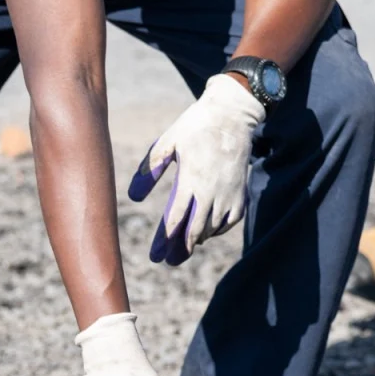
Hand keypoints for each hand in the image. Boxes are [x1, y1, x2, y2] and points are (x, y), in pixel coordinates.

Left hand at [130, 74, 263, 265]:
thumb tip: (133, 197)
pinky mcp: (241, 189)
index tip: (157, 255)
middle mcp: (212, 189)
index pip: (177, 218)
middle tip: (169, 261)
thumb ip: (150, 170)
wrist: (232, 114)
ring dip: (200, 238)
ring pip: (215, 226)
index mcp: (192, 178)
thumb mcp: (167, 143)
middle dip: (182, 248)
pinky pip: (232, 219)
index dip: (166, 239)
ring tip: (185, 245)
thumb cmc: (195, 127)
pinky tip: (210, 231)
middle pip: (197, 229)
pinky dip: (220, 228)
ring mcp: (229, 191)